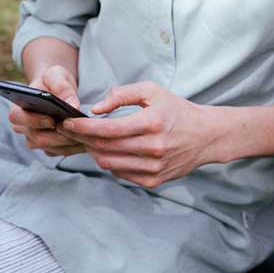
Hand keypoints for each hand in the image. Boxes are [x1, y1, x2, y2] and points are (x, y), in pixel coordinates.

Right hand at [7, 65, 85, 157]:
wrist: (58, 89)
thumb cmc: (53, 80)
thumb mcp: (56, 75)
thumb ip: (62, 87)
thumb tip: (72, 105)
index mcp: (19, 108)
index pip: (18, 118)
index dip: (34, 121)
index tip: (52, 120)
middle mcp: (24, 127)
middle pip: (36, 138)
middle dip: (58, 136)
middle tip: (77, 130)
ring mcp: (35, 139)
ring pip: (50, 147)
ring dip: (68, 142)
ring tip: (86, 134)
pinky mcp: (49, 147)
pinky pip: (60, 151)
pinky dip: (74, 146)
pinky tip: (86, 138)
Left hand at [56, 81, 211, 188]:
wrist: (205, 136)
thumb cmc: (176, 110)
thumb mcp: (152, 91)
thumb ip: (121, 95)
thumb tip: (96, 109)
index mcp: (152, 123)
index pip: (107, 130)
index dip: (83, 128)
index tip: (67, 122)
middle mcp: (153, 148)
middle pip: (104, 147)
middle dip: (82, 139)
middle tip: (70, 130)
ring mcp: (153, 168)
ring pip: (109, 163)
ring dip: (93, 151)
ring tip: (88, 139)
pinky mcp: (154, 181)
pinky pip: (120, 173)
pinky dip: (109, 162)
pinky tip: (109, 150)